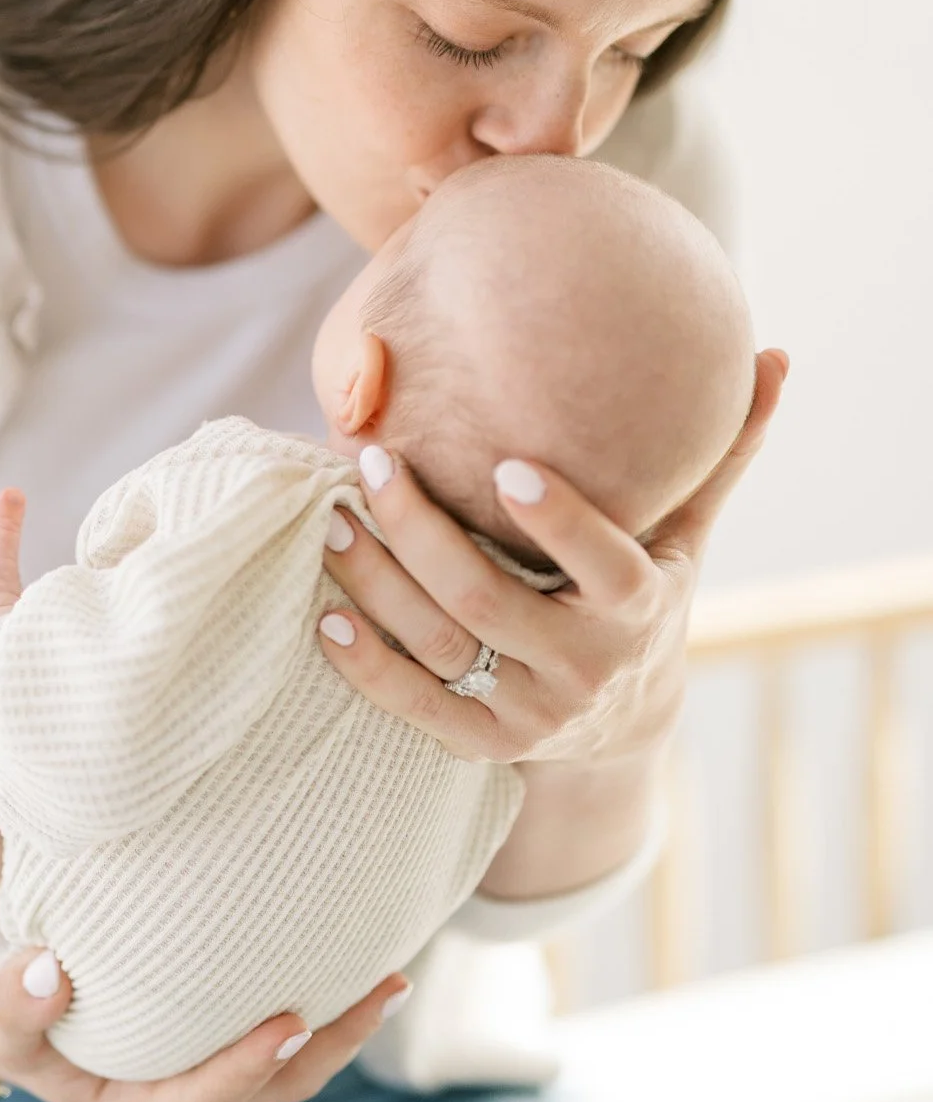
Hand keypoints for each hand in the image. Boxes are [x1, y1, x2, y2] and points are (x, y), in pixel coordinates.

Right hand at [0, 947, 411, 1101]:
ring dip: (346, 1025)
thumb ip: (12, 1000)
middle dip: (331, 1045)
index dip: (247, 1068)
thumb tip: (46, 970)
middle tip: (382, 990)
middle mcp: (188, 1095)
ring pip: (294, 1062)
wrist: (24, 1010)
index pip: (202, 1098)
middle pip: (273, 1086)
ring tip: (394, 976)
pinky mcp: (230, 1032)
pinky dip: (326, 996)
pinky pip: (288, 1024)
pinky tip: (359, 953)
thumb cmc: (12, 1017)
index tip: (290, 1021)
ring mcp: (216, 1065)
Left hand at [317, 349, 788, 766]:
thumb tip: (773, 356)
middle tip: (372, 463)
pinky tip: (327, 617)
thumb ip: (718, 453)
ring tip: (332, 521)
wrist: (627, 722)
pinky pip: (417, 709)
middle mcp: (586, 666)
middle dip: (421, 529)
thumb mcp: (686, 533)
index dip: (558, 520)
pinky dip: (368, 669)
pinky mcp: (487, 745)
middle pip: (487, 598)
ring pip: (441, 645)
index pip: (602, 563)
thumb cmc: (646, 594)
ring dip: (377, 584)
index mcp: (638, 606)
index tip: (506, 466)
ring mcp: (534, 712)